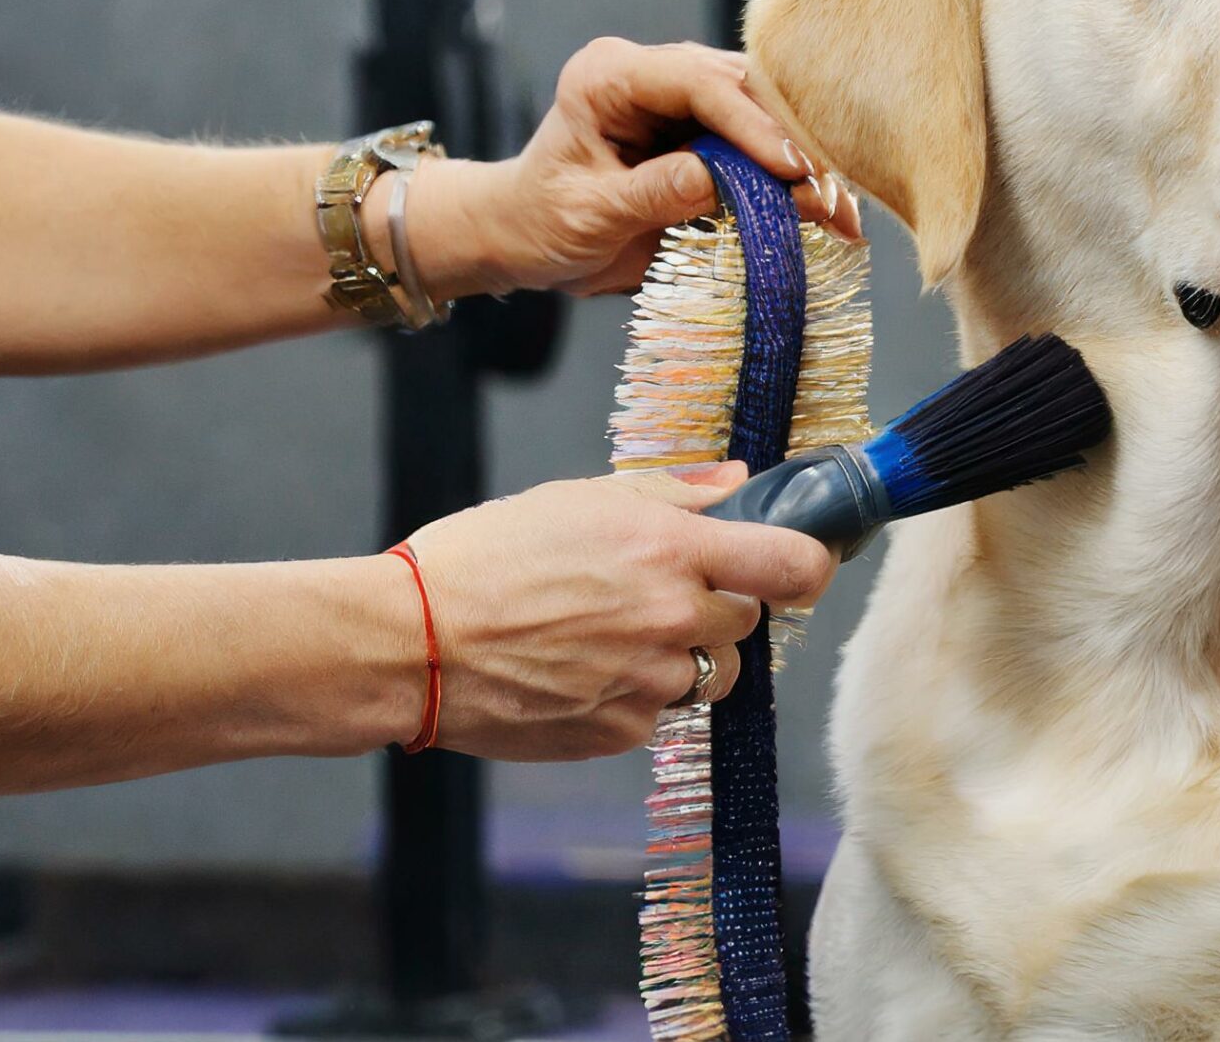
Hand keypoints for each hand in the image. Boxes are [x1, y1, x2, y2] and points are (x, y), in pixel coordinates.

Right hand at [396, 461, 835, 760]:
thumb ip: (673, 494)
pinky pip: (660, 712)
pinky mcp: (621, 733)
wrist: (412, 644)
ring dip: (684, 657)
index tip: (797, 564)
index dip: (807, 565)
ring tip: (613, 635)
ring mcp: (651, 683)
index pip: (795, 566)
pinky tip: (582, 670)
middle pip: (749, 623)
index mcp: (672, 552)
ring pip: (712, 675)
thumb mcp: (580, 499)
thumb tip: (736, 485)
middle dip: (718, 609)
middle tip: (657, 594)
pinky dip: (636, 695)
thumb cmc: (484, 560)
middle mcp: (674, 621)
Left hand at [406, 38, 865, 298]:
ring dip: (804, 164)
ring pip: (763, 116)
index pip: (696, 81)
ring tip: (841, 212)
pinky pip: (759, 147)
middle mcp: (652, 75)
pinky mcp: (704, 133)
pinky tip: (828, 212)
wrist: (524, 239)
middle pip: (743, 91)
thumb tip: (727, 181)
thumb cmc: (540, 222)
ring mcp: (681, 102)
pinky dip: (793, 182)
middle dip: (791, 144)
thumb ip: (656, 192)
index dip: (751, 123)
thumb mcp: (591, 214)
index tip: (792, 170)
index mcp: (610, 76)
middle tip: (833, 196)